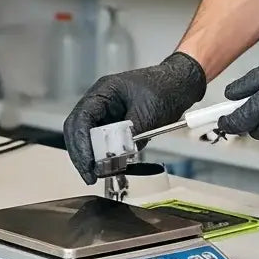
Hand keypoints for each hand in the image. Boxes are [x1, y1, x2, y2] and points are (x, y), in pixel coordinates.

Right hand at [63, 52, 206, 183]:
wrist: (181, 84)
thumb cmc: (166, 88)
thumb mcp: (149, 113)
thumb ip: (130, 134)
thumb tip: (116, 155)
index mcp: (104, 91)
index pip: (82, 118)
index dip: (81, 143)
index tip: (88, 163)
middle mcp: (99, 101)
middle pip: (77, 129)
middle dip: (81, 154)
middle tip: (89, 174)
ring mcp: (105, 112)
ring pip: (86, 136)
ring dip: (90, 155)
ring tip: (98, 173)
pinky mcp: (113, 123)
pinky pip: (100, 140)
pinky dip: (102, 154)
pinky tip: (108, 165)